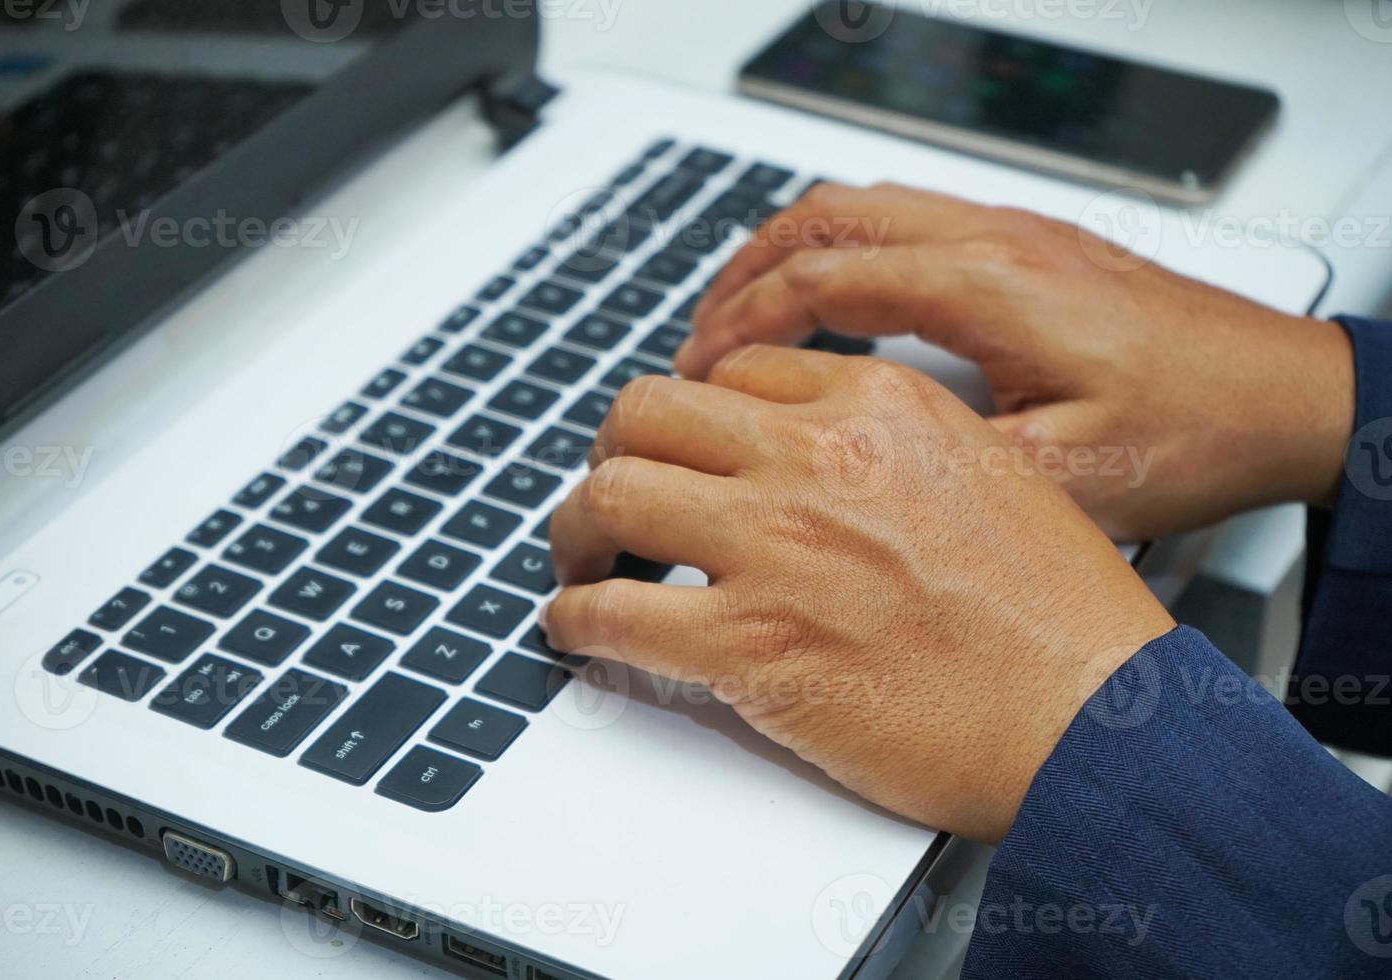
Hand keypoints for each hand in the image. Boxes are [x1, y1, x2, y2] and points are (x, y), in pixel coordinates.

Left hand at [543, 348, 1175, 842]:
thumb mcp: (992, 472)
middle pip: (648, 411)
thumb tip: (815, 456)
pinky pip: (612, 614)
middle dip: (614, 449)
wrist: (1091, 719)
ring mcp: (775, 547)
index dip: (694, 412)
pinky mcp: (749, 646)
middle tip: (612, 488)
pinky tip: (578, 628)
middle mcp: (815, 458)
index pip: (736, 372)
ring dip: (575, 529)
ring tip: (580, 556)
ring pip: (611, 496)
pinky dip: (575, 620)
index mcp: (877, 404)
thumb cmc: (1061, 616)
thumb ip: (894, 446)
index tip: (683, 445)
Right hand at [677, 183, 1355, 540]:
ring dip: (790, 254)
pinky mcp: (1030, 248)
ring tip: (745, 318)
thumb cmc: (1195, 430)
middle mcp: (993, 242)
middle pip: (828, 216)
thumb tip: (848, 485)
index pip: (825, 277)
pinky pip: (908, 222)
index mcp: (989, 289)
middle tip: (698, 337)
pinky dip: (845, 252)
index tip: (696, 366)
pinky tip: (838, 308)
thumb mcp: (1068, 481)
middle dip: (745, 273)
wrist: (1286, 394)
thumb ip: (950, 474)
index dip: (743, 321)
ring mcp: (1012, 235)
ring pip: (865, 207)